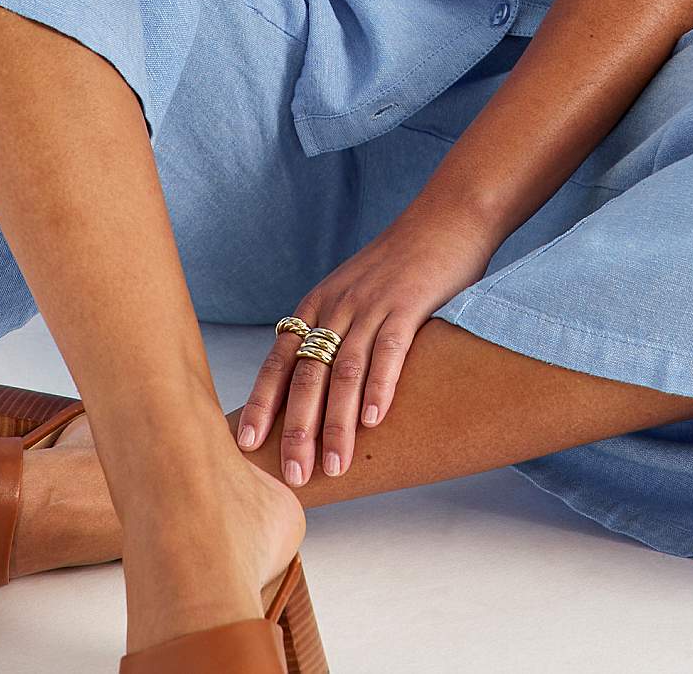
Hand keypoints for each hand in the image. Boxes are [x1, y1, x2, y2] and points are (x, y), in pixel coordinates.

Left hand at [235, 204, 497, 485]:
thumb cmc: (401, 263)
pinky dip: (379, 387)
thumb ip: (336, 328)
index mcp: (318, 304)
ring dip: (337, 423)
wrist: (445, 218)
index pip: (279, 360)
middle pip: (308, 374)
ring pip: (345, 372)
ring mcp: (372, 304)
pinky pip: (389, 351)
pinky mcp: (409, 305)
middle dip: (298, 429)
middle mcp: (338, 305)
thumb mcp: (354, 290)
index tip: (247, 444)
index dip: (263, 403)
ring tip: (334, 465)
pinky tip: (374, 420)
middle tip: (293, 475)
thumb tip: (319, 385)